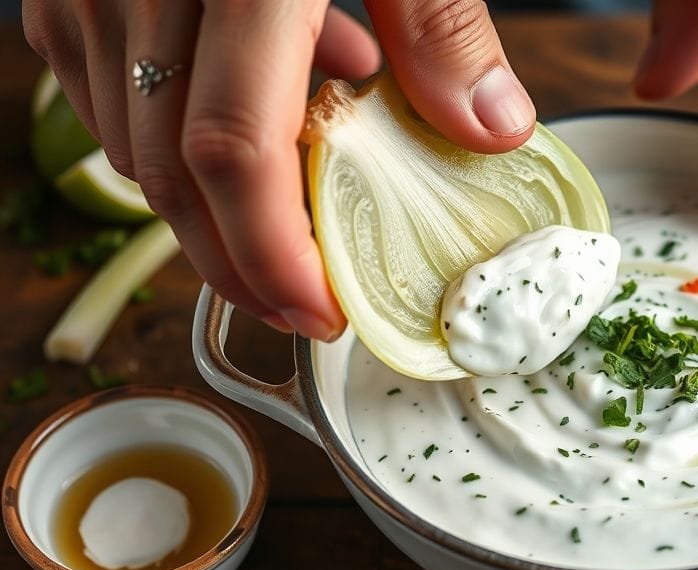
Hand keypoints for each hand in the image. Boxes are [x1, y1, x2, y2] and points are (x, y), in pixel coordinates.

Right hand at [23, 1, 534, 340]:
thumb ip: (443, 21)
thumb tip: (491, 131)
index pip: (233, 148)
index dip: (273, 253)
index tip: (323, 312)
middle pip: (168, 170)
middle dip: (236, 260)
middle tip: (306, 303)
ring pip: (128, 144)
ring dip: (207, 207)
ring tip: (293, 221)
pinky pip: (106, 94)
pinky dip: (176, 137)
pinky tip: (256, 119)